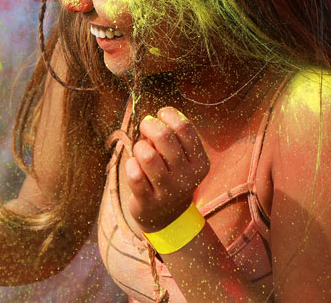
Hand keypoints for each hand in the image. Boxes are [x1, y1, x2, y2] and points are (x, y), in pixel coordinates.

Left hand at [126, 107, 209, 232]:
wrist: (167, 216)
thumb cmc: (171, 175)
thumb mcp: (180, 158)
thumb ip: (170, 137)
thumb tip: (150, 120)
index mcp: (200, 162)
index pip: (184, 127)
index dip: (168, 114)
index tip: (160, 115)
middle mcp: (188, 177)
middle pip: (164, 137)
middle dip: (149, 125)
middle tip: (144, 126)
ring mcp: (168, 192)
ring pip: (147, 156)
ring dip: (140, 147)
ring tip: (141, 150)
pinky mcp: (149, 202)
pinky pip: (135, 175)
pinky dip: (131, 165)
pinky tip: (134, 166)